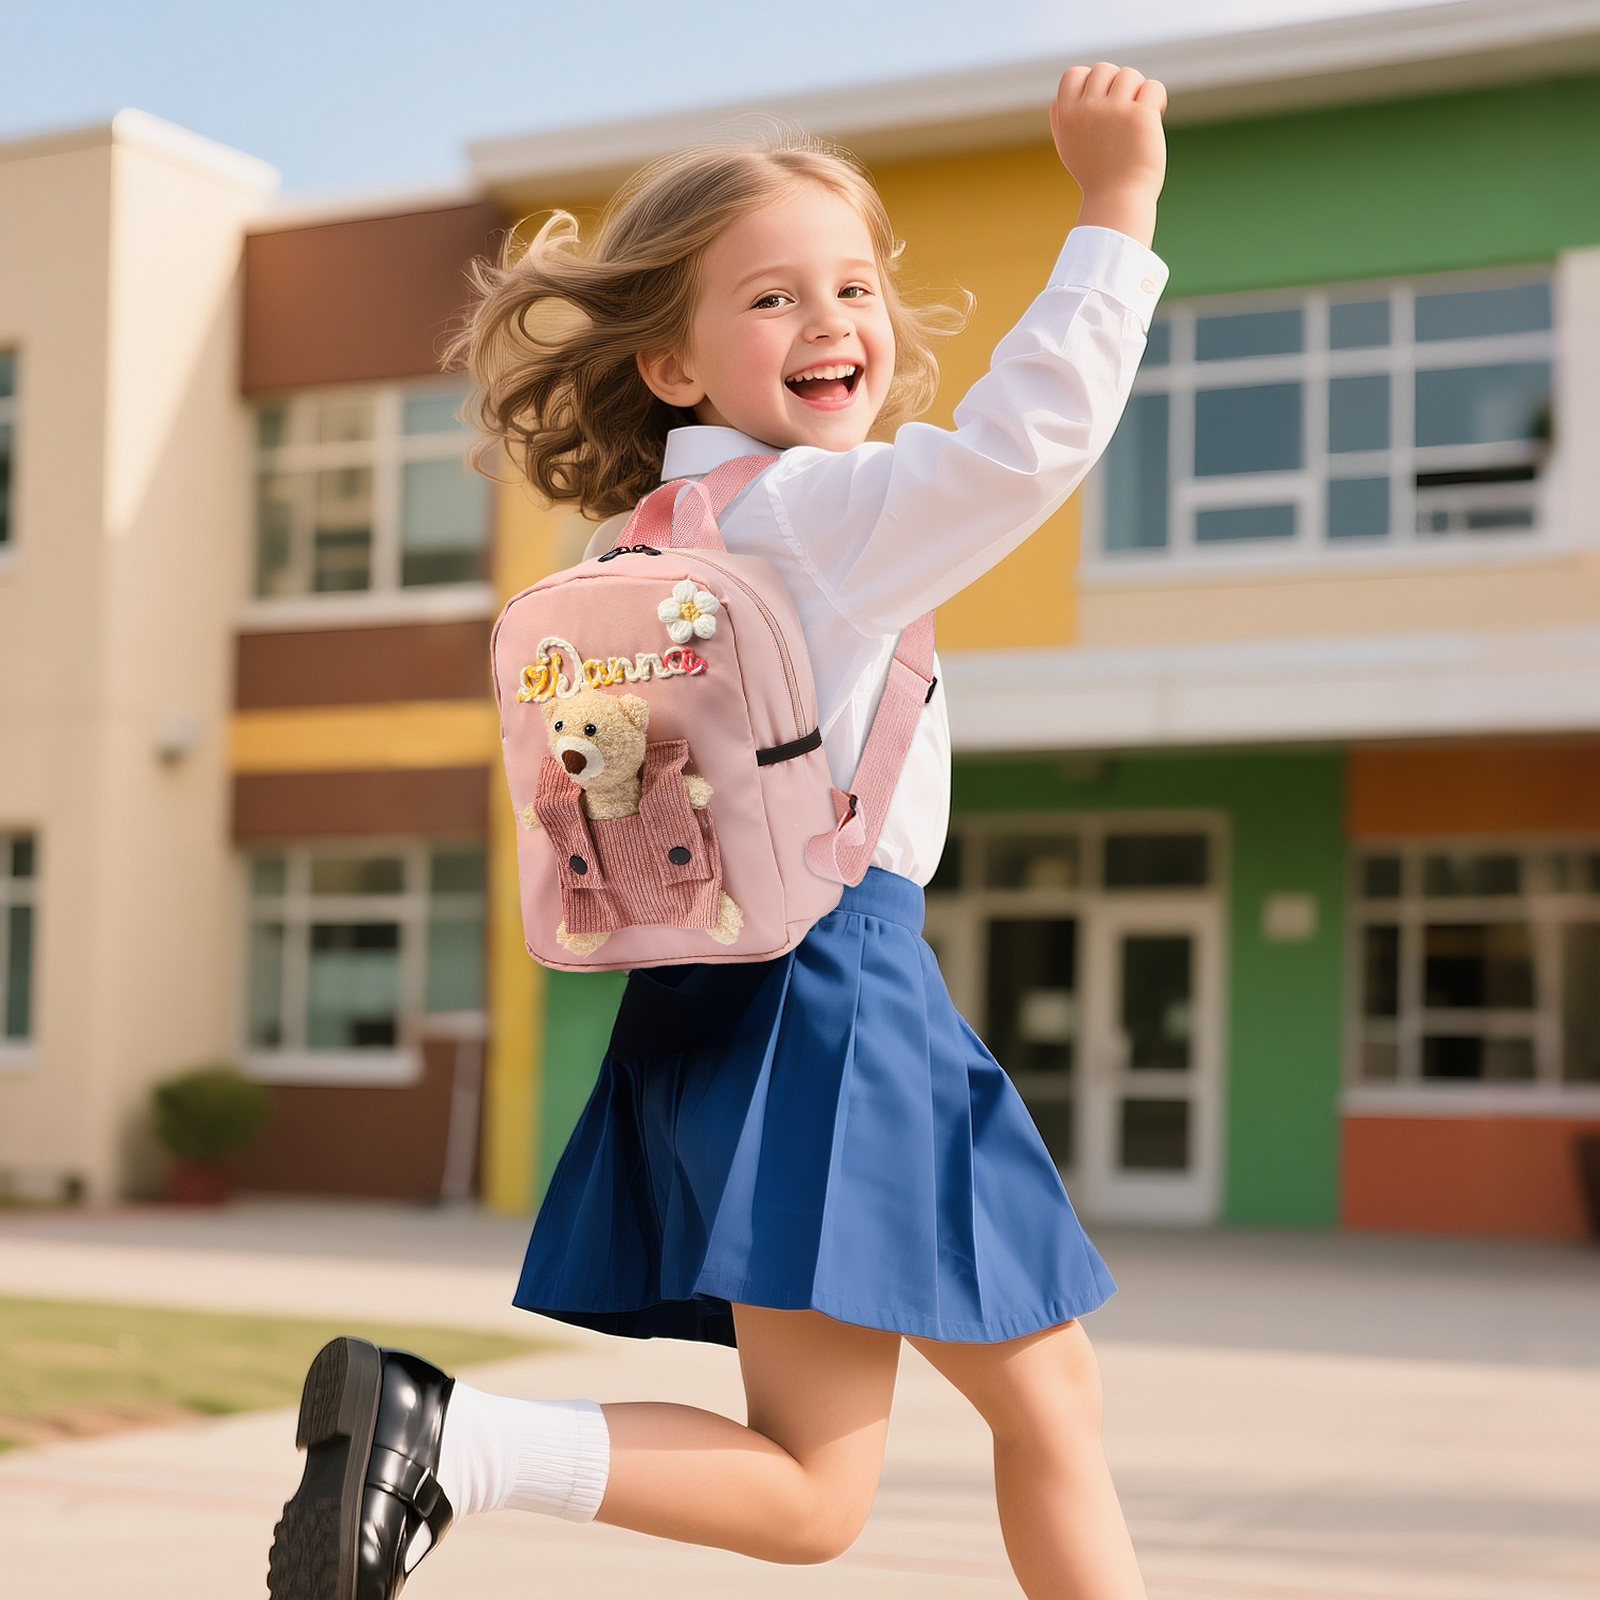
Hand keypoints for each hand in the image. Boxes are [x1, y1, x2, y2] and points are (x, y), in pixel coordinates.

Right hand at [1049, 63, 1166, 247]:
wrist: (1118, 201)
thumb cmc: (1096, 176)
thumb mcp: (1069, 148)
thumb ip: (1061, 121)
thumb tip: (1057, 99)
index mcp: (1067, 116)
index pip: (1073, 73)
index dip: (1090, 82)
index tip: (1101, 102)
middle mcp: (1087, 109)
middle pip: (1103, 69)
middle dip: (1117, 85)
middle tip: (1124, 112)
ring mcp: (1113, 111)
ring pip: (1129, 75)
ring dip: (1137, 92)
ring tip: (1138, 117)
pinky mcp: (1139, 116)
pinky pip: (1152, 86)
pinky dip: (1156, 99)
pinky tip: (1154, 117)